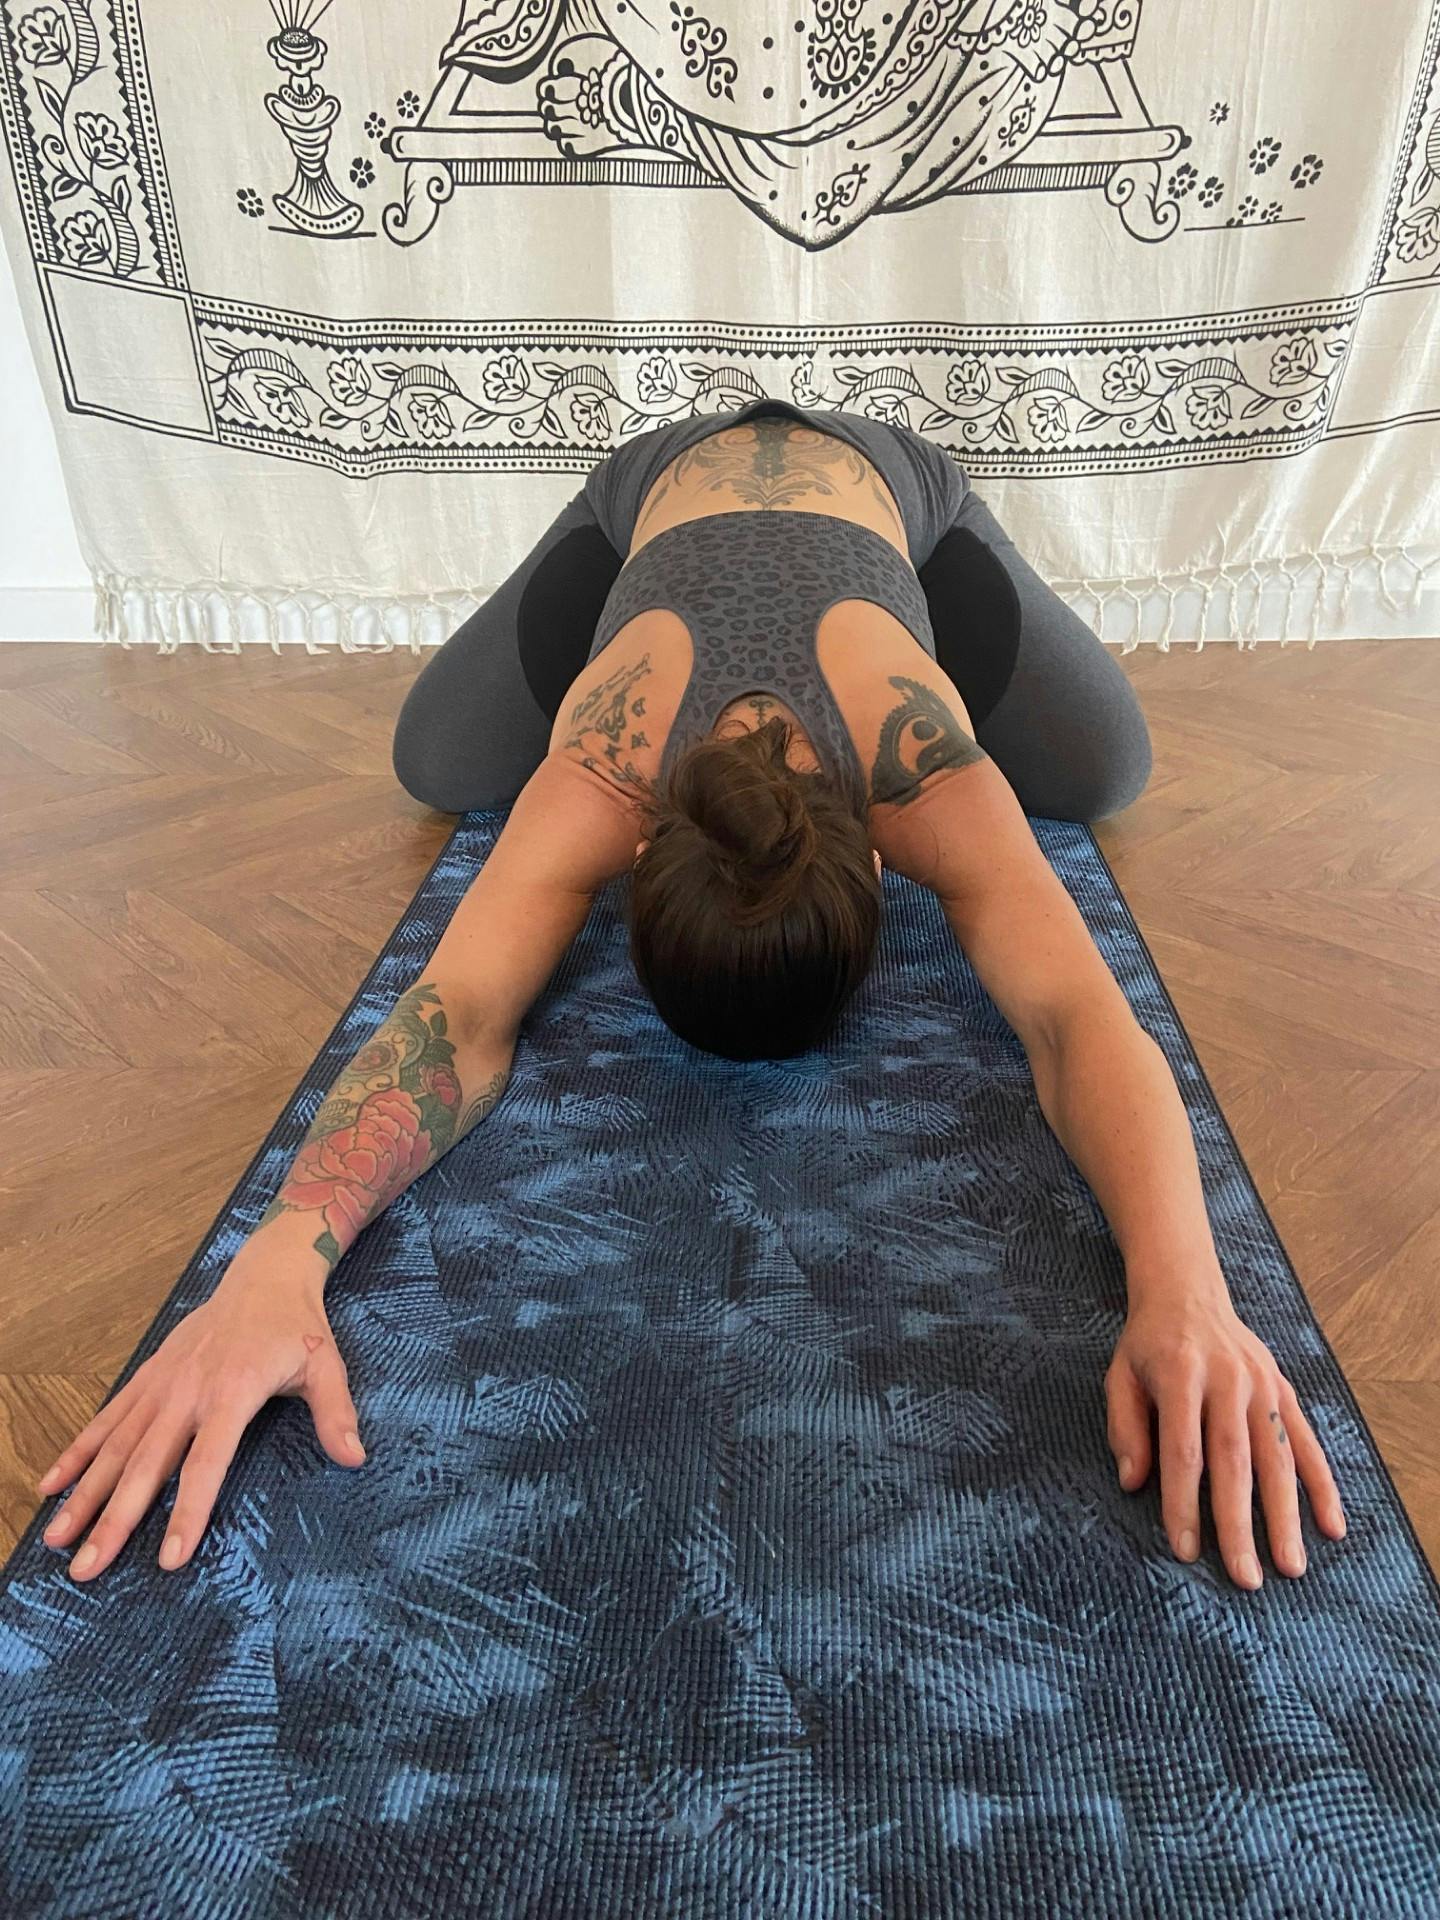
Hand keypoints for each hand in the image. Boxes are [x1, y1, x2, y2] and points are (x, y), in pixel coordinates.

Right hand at [34, 1243, 365, 1582]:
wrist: (265, 1273)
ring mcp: (162, 1383)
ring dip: (84, 1494)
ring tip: (55, 1539)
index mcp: (232, 1392)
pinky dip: (78, 1451)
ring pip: (115, 1446)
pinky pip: (107, 1418)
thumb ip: (337, 1414)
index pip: (204, 1464)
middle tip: (87, 1568)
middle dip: (114, 1520)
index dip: (187, 1511)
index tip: (169, 1559)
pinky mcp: (148, 1375)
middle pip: (144, 1465)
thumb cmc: (297, 1326)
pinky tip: (52, 1485)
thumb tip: (355, 1459)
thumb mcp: (327, 1365)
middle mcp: (187, 1391)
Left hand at [1105, 1291, 1346, 1588]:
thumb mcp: (1119, 1376)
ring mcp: (1261, 1384)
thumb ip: (1125, 1428)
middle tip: (1245, 1577)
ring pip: (1276, 1456)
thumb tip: (1133, 1484)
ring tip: (1291, 1565)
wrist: (1187, 1291)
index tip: (1184, 1550)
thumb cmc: (1147, 1344)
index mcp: (1180, 1375)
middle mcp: (1226, 1380)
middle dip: (1240, 1523)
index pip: (1183, 1450)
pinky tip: (1330, 1524)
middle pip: (1234, 1461)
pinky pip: (1306, 1441)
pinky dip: (1321, 1484)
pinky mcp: (1283, 1388)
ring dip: (1286, 1515)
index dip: (1183, 1503)